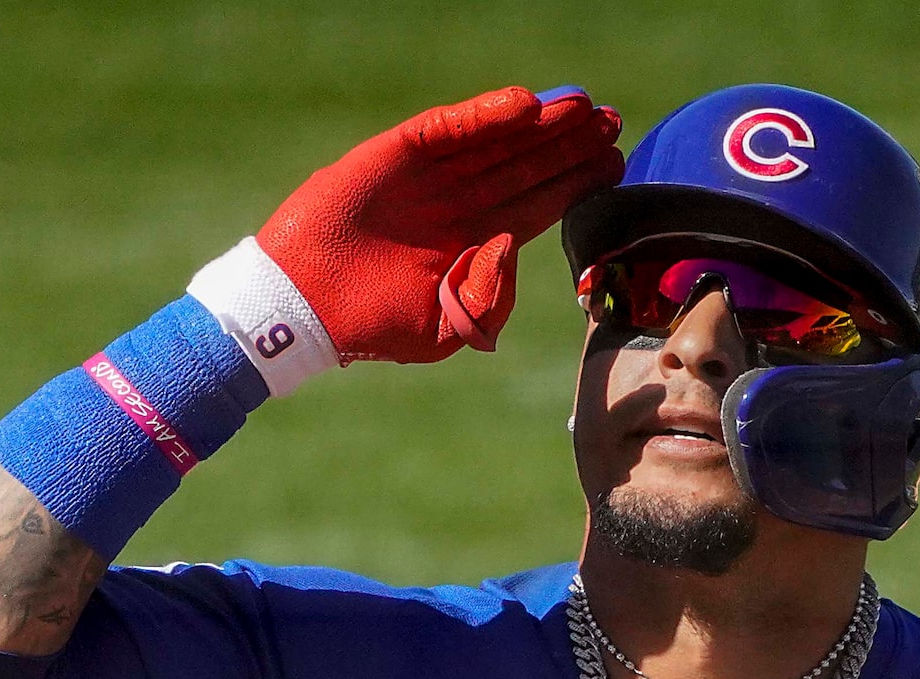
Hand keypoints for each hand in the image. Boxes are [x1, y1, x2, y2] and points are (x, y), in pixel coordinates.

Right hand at [256, 86, 622, 363]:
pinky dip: (485, 115)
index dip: (573, 184)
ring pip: (496, 142)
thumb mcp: (444, 332)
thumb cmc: (372, 327)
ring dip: (539, 123)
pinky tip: (525, 106)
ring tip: (581, 106)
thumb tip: (510, 247)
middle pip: (526, 166)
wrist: (306, 307)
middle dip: (568, 145)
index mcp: (474, 243)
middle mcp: (458, 203)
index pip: (535, 205)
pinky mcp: (398, 154)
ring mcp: (430, 176)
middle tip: (612, 122)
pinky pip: (449, 128)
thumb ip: (488, 302)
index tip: (613, 165)